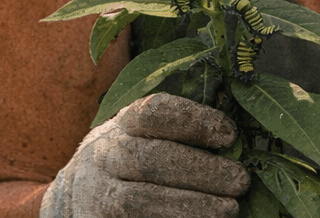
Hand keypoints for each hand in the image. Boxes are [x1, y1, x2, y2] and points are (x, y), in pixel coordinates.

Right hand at [39, 93, 248, 217]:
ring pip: (139, 201)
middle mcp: (105, 155)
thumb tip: (238, 141)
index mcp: (124, 122)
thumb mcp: (149, 133)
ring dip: (190, 206)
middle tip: (240, 181)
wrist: (79, 191)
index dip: (195, 121)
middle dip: (202, 171)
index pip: (155, 112)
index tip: (230, 136)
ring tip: (228, 210)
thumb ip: (185, 132)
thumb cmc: (134, 156)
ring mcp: (96, 193)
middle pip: (152, 159)